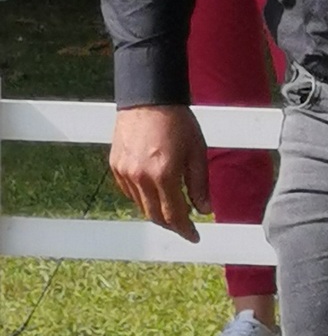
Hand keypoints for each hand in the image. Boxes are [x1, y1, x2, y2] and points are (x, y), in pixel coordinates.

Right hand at [109, 105, 209, 242]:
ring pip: (141, 205)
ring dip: (157, 212)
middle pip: (155, 216)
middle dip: (172, 225)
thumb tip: (205, 210)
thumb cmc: (178, 122)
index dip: (185, 230)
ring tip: (172, 209)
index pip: (174, 215)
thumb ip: (200, 184)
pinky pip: (129, 192)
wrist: (149, 98)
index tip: (194, 236)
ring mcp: (124, 172)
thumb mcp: (197, 152)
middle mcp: (140, 177)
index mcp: (164, 174)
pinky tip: (155, 193)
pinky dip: (143, 198)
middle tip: (185, 226)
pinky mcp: (115, 165)